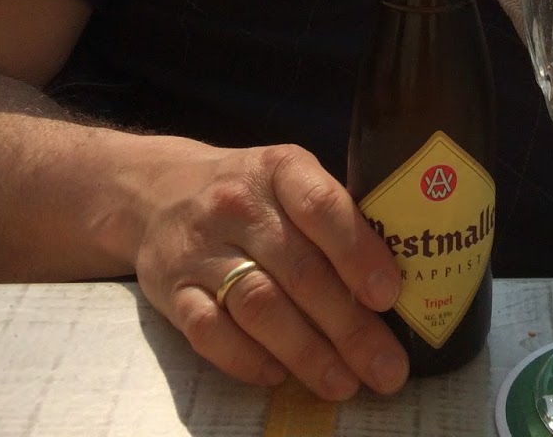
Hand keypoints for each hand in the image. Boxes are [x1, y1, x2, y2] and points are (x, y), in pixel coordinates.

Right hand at [131, 141, 407, 400]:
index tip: (389, 295)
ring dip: (306, 352)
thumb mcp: (290, 180)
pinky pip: (208, 332)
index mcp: (281, 169)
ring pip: (258, 305)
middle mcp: (239, 204)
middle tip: (386, 368)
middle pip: (299, 270)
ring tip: (344, 384)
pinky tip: (278, 377)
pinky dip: (246, 359)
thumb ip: (333, 217)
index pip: (322, 206)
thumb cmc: (251, 193)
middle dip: (348, 326)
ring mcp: (201, 248)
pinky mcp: (171, 290)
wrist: (157, 191)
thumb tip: (395, 284)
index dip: (358, 252)